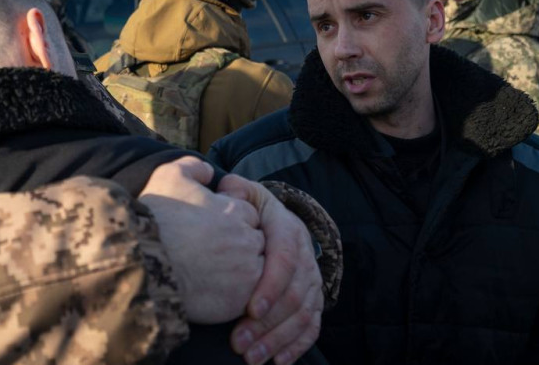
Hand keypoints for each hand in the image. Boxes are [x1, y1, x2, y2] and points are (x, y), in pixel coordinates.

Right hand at [138, 157, 263, 322]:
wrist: (141, 262)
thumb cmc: (155, 219)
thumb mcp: (169, 176)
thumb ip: (193, 167)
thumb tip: (208, 171)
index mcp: (236, 211)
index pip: (248, 216)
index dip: (228, 221)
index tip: (209, 229)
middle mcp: (247, 241)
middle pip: (254, 243)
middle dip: (238, 245)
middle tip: (210, 251)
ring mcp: (245, 274)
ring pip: (253, 271)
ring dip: (238, 271)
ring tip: (209, 272)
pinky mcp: (237, 302)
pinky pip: (244, 297)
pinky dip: (231, 295)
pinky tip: (207, 288)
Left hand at [218, 175, 322, 364]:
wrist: (269, 216)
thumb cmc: (245, 207)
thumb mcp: (241, 192)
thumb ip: (232, 191)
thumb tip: (225, 192)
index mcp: (287, 227)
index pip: (285, 258)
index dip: (270, 286)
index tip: (248, 310)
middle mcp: (305, 254)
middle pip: (294, 293)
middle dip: (268, 323)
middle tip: (239, 344)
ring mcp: (311, 277)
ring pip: (303, 313)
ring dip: (277, 339)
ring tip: (251, 357)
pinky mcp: (313, 297)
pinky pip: (312, 325)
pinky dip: (297, 345)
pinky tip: (279, 361)